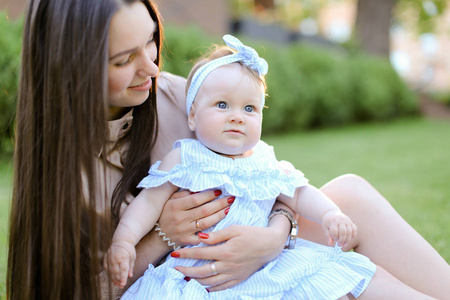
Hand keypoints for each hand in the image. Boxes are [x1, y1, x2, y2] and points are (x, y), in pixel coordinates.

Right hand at [103, 241, 135, 288]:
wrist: (121, 240)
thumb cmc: (128, 249)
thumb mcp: (133, 257)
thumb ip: (131, 267)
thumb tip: (130, 276)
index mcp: (123, 257)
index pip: (123, 270)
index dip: (123, 278)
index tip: (123, 284)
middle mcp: (115, 258)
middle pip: (116, 272)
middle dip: (118, 280)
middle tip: (121, 286)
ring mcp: (109, 258)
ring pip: (110, 271)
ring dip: (113, 279)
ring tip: (116, 284)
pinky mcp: (106, 258)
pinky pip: (106, 268)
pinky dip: (109, 273)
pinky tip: (112, 278)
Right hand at [157, 189, 230, 245]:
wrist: (158, 235)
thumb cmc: (167, 213)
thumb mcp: (170, 200)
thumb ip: (183, 193)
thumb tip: (198, 189)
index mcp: (175, 206)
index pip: (196, 199)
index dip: (209, 195)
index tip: (219, 191)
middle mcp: (180, 219)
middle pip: (204, 210)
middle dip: (219, 203)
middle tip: (230, 198)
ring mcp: (184, 231)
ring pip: (206, 223)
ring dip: (220, 215)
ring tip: (228, 209)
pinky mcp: (187, 241)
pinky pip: (203, 236)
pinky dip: (212, 231)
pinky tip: (221, 225)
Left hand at [169, 224, 285, 291]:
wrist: (270, 245)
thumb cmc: (253, 233)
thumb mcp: (235, 228)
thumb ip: (217, 235)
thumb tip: (200, 238)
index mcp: (226, 251)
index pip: (200, 254)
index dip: (186, 254)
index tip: (175, 253)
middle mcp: (228, 265)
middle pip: (201, 272)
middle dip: (186, 271)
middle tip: (175, 268)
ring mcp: (233, 274)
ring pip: (209, 282)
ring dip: (195, 281)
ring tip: (185, 277)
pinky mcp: (239, 279)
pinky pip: (221, 288)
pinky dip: (210, 288)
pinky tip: (202, 286)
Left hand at [321, 209, 356, 246]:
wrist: (332, 213)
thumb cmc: (328, 222)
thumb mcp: (325, 228)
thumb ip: (328, 236)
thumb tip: (330, 244)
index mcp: (333, 222)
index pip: (334, 232)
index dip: (335, 237)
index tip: (334, 239)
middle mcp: (340, 220)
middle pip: (343, 232)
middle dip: (342, 240)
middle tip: (339, 245)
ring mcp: (347, 221)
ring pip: (350, 232)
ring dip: (347, 240)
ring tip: (344, 244)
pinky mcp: (351, 222)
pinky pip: (354, 229)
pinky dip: (353, 235)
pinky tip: (349, 238)